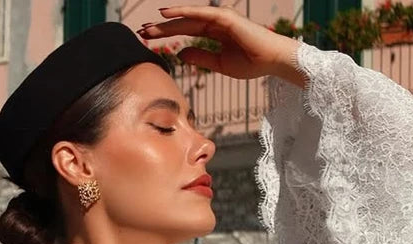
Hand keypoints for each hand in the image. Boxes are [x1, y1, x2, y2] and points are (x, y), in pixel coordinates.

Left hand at [137, 5, 306, 84]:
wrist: (271, 61)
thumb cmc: (251, 63)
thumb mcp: (219, 63)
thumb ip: (200, 57)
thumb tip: (181, 53)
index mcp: (213, 33)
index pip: (185, 32)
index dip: (166, 34)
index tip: (148, 38)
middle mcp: (214, 22)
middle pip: (182, 23)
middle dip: (161, 28)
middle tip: (141, 32)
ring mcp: (219, 18)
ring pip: (187, 17)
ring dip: (167, 21)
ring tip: (148, 26)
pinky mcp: (224, 17)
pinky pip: (199, 13)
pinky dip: (182, 12)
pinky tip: (166, 14)